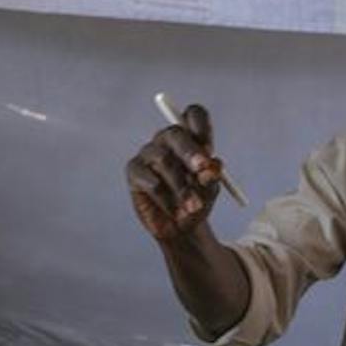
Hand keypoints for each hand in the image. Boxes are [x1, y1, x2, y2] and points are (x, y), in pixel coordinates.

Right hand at [125, 104, 226, 241]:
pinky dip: (168, 200)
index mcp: (190, 137)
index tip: (210, 150)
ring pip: (164, 161)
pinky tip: (175, 213)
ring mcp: (148, 153)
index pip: (193, 115)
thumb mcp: (210, 190)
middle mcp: (167, 139)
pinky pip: (152, 182)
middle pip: (175, 133)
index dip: (201, 127)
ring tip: (194, 207)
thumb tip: (210, 167)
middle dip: (191, 151)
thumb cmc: (196, 201)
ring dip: (182, 186)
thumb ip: (211, 177)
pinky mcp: (134, 171)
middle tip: (202, 169)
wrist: (181, 229)